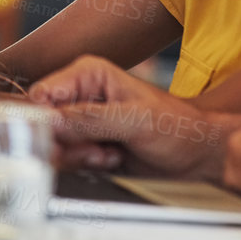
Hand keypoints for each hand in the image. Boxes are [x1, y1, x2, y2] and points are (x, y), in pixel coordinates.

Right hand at [29, 56, 229, 177]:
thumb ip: (89, 119)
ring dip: (80, 156)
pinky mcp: (87, 144)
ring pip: (55, 144)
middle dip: (68, 143)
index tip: (65, 138)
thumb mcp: (134, 120)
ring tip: (109, 153)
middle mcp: (79, 95)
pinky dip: (88, 165)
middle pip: (44, 122)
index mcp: (87, 74)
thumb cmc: (177, 127)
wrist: (198, 154)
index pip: (42, 94)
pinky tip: (110, 159)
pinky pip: (69, 159)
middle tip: (96, 149)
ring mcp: (82, 121)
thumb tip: (51, 120)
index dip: (46, 120)